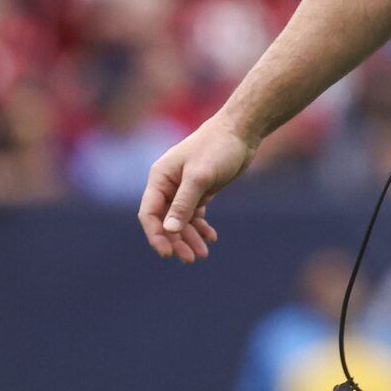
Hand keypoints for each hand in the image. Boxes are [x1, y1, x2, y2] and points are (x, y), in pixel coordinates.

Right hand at [138, 117, 255, 262]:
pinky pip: (194, 214)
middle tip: (190, 259)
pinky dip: (201, 227)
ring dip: (190, 237)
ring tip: (204, 253)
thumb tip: (169, 230)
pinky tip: (211, 237)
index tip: (167, 253)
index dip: (155, 235)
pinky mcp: (200, 190)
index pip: (149, 213)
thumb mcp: (200, 176)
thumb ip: (183, 203)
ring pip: (181, 220)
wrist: (241, 131)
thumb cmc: (218, 147)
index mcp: (160, 178)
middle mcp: (168, 185)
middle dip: (176, 241)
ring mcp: (183, 188)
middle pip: (165, 221)